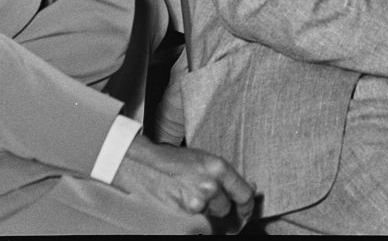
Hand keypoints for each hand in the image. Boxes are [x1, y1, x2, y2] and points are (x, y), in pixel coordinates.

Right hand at [113, 136, 254, 224]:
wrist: (138, 165)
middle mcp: (209, 187)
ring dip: (200, 216)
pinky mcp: (178, 218)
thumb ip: (224, 176)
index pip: (244, 194)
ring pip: (208, 221)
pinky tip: (177, 210)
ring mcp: (193, 204)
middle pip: (225, 210)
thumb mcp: (202, 161)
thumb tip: (249, 188)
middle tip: (202, 202)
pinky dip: (187, 223)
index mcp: (217, 168)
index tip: (245, 212)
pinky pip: (192, 227)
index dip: (247, 207)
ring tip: (185, 201)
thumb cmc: (169, 162)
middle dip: (216, 209)